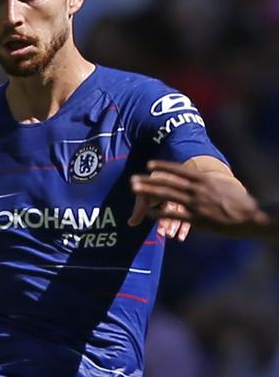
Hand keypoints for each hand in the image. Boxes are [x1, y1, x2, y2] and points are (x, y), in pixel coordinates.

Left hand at [128, 160, 266, 233]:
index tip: (149, 164)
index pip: (179, 170)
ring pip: (167, 197)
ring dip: (149, 193)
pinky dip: (159, 214)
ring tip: (134, 191)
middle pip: (168, 183)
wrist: (251, 216)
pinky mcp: (197, 219)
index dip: (162, 167)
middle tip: (132, 179)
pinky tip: (148, 214)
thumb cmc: (239, 200)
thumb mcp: (223, 185)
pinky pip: (174, 216)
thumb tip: (199, 178)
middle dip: (148, 181)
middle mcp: (197, 190)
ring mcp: (196, 204)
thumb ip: (208, 182)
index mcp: (204, 179)